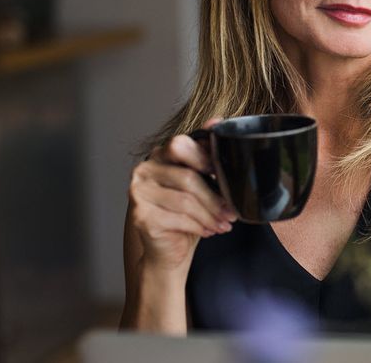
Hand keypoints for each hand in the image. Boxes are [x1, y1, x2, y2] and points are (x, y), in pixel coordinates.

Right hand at [127, 118, 237, 273]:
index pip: (181, 146)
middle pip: (188, 178)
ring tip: (223, 223)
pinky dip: (199, 226)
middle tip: (232, 211)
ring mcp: (138, 192)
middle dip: (215, 197)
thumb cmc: (186, 213)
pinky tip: (208, 231)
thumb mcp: (201, 182)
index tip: (226, 176)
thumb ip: (206, 154)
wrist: (169, 249)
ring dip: (210, 215)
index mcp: (159, 155)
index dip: (206, 159)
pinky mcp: (140, 215)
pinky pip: (178, 218)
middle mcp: (144, 169)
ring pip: (185, 201)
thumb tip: (218, 120)